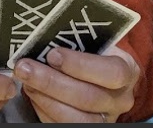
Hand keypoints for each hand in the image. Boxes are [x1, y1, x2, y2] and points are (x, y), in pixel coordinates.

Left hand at [14, 45, 139, 122]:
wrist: (97, 75)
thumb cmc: (91, 53)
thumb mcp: (92, 43)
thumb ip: (75, 41)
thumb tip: (43, 35)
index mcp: (127, 71)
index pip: (112, 72)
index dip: (80, 65)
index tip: (53, 54)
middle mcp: (120, 99)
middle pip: (88, 97)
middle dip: (51, 82)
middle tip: (25, 68)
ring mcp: (104, 118)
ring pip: (75, 117)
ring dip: (44, 97)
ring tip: (26, 81)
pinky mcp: (86, 127)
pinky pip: (61, 124)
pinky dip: (43, 110)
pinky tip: (32, 93)